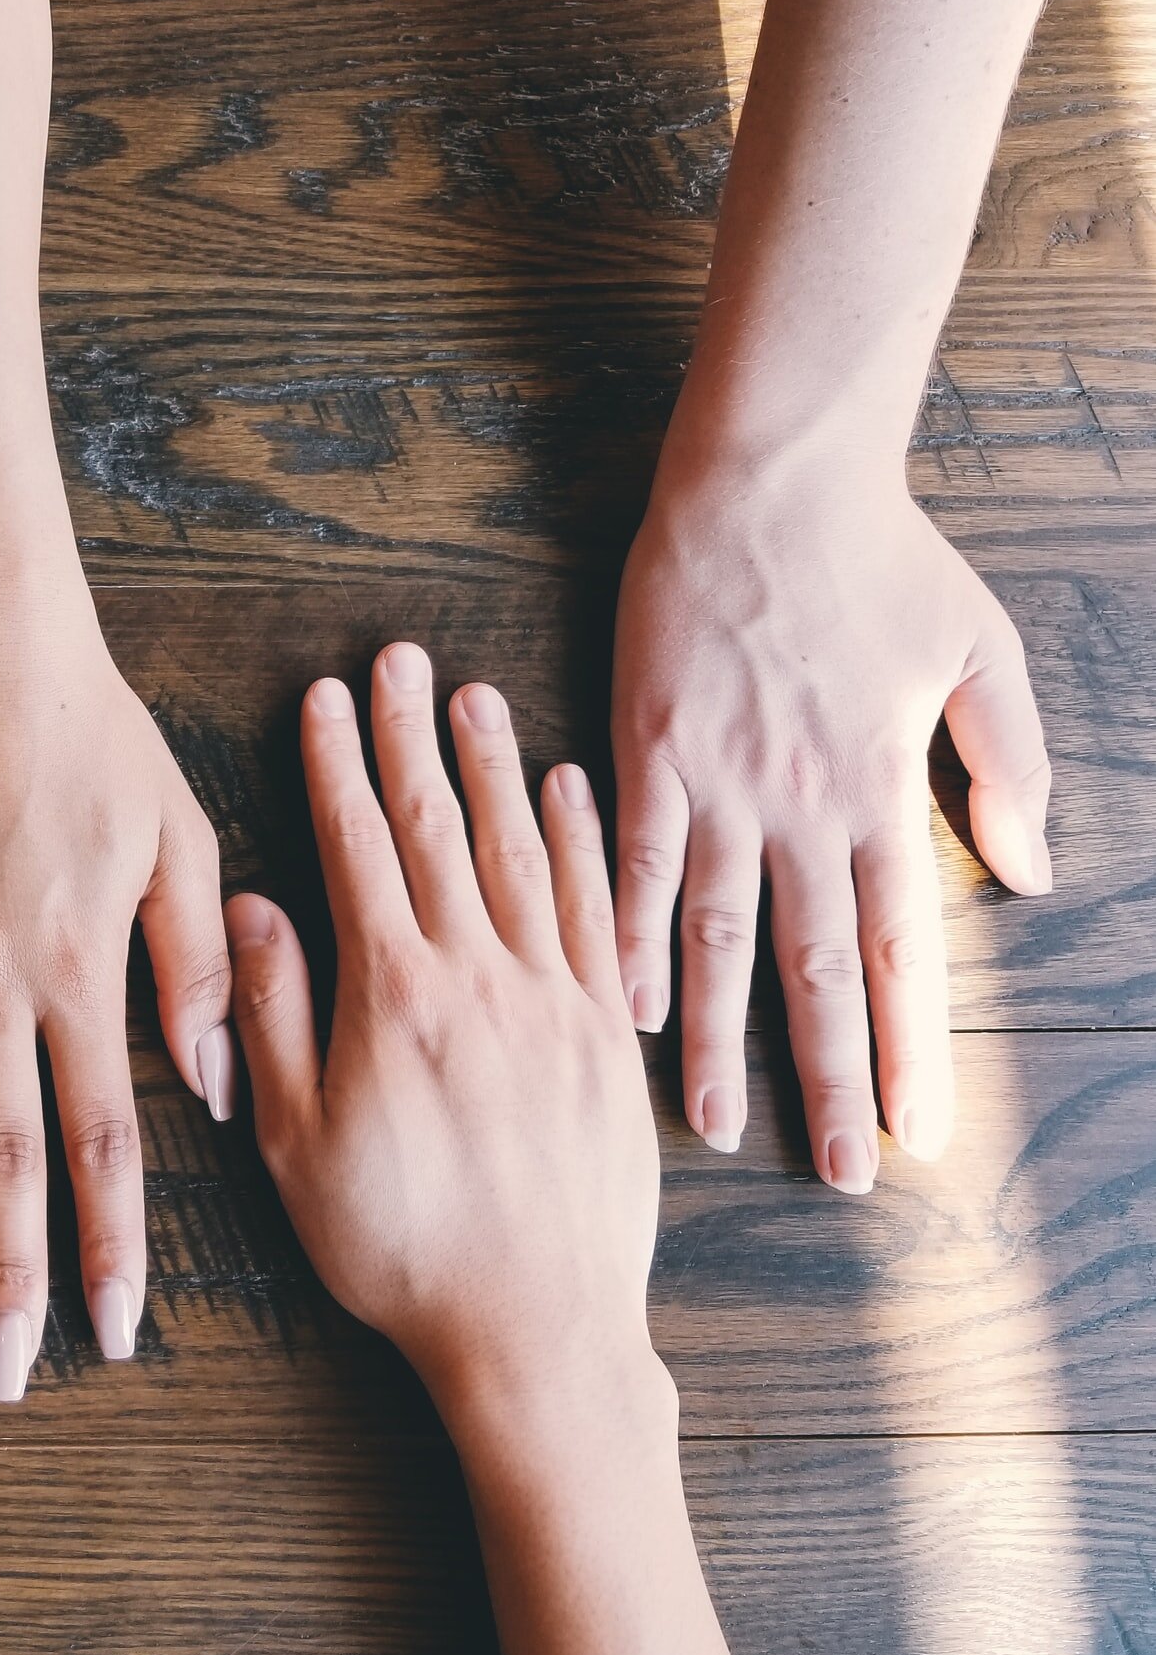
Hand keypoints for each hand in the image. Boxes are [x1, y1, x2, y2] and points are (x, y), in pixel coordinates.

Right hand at [0, 563, 230, 1400]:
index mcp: (82, 968)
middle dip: (11, 1271)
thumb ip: (194, 966)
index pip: (105, 1138)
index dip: (112, 1243)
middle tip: (8, 1369)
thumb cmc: (94, 732)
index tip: (114, 1329)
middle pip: (4, 1152)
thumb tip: (216, 1087)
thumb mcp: (179, 837)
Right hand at [231, 643, 754, 1654]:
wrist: (538, 1331)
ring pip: (522, 854)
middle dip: (412, 738)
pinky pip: (595, 912)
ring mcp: (556, 1001)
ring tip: (475, 696)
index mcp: (395, 996)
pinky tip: (567, 792)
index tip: (326, 697)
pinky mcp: (607, 1037)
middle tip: (400, 658)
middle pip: (442, 829)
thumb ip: (273, 1015)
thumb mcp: (297, 1142)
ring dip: (495, 768)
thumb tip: (253, 908)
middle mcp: (482, 977)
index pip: (361, 849)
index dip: (338, 766)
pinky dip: (580, 842)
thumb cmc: (399, 1248)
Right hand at [612, 460, 1051, 1187]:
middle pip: (813, 968)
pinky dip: (629, 937)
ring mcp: (717, 782)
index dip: (910, 1047)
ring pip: (718, 935)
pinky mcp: (648, 749)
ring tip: (711, 1126)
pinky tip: (622, 1006)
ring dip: (716, 1038)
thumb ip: (1008, 767)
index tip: (920, 1134)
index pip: (900, 947)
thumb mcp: (982, 651)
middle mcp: (801, 806)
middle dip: (828, 1079)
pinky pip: (635, 862)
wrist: (768, 480)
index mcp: (882, 791)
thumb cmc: (881, 557)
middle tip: (837, 1173)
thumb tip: (1031, 875)